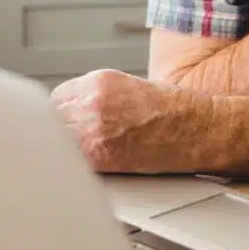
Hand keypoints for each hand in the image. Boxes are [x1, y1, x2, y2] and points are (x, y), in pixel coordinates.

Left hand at [49, 69, 214, 173]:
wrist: (196, 128)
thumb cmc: (171, 112)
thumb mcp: (128, 89)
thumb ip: (95, 97)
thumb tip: (69, 115)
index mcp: (99, 81)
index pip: (56, 98)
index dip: (60, 115)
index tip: (64, 125)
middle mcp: (92, 102)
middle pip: (51, 119)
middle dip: (59, 132)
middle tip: (73, 144)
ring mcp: (94, 129)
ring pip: (57, 142)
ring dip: (65, 150)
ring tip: (82, 156)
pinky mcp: (100, 156)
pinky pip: (70, 163)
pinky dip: (74, 167)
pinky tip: (88, 168)